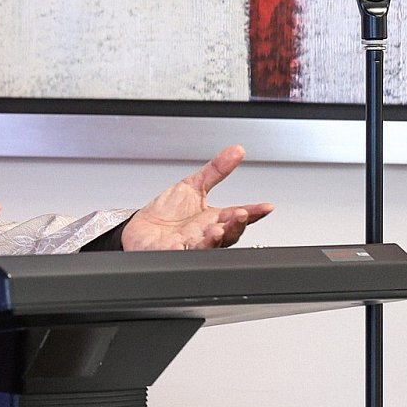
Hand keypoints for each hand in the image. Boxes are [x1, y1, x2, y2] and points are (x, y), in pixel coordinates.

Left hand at [121, 146, 272, 251]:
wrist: (140, 229)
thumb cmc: (167, 213)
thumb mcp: (193, 185)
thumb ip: (215, 170)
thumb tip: (236, 151)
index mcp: (212, 220)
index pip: (237, 217)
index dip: (253, 213)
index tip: (265, 207)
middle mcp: (203, 236)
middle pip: (226, 235)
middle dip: (234, 226)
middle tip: (240, 214)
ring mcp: (187, 246)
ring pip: (205, 248)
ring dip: (212, 240)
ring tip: (216, 230)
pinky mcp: (166, 253)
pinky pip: (174, 255)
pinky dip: (177, 251)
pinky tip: (178, 244)